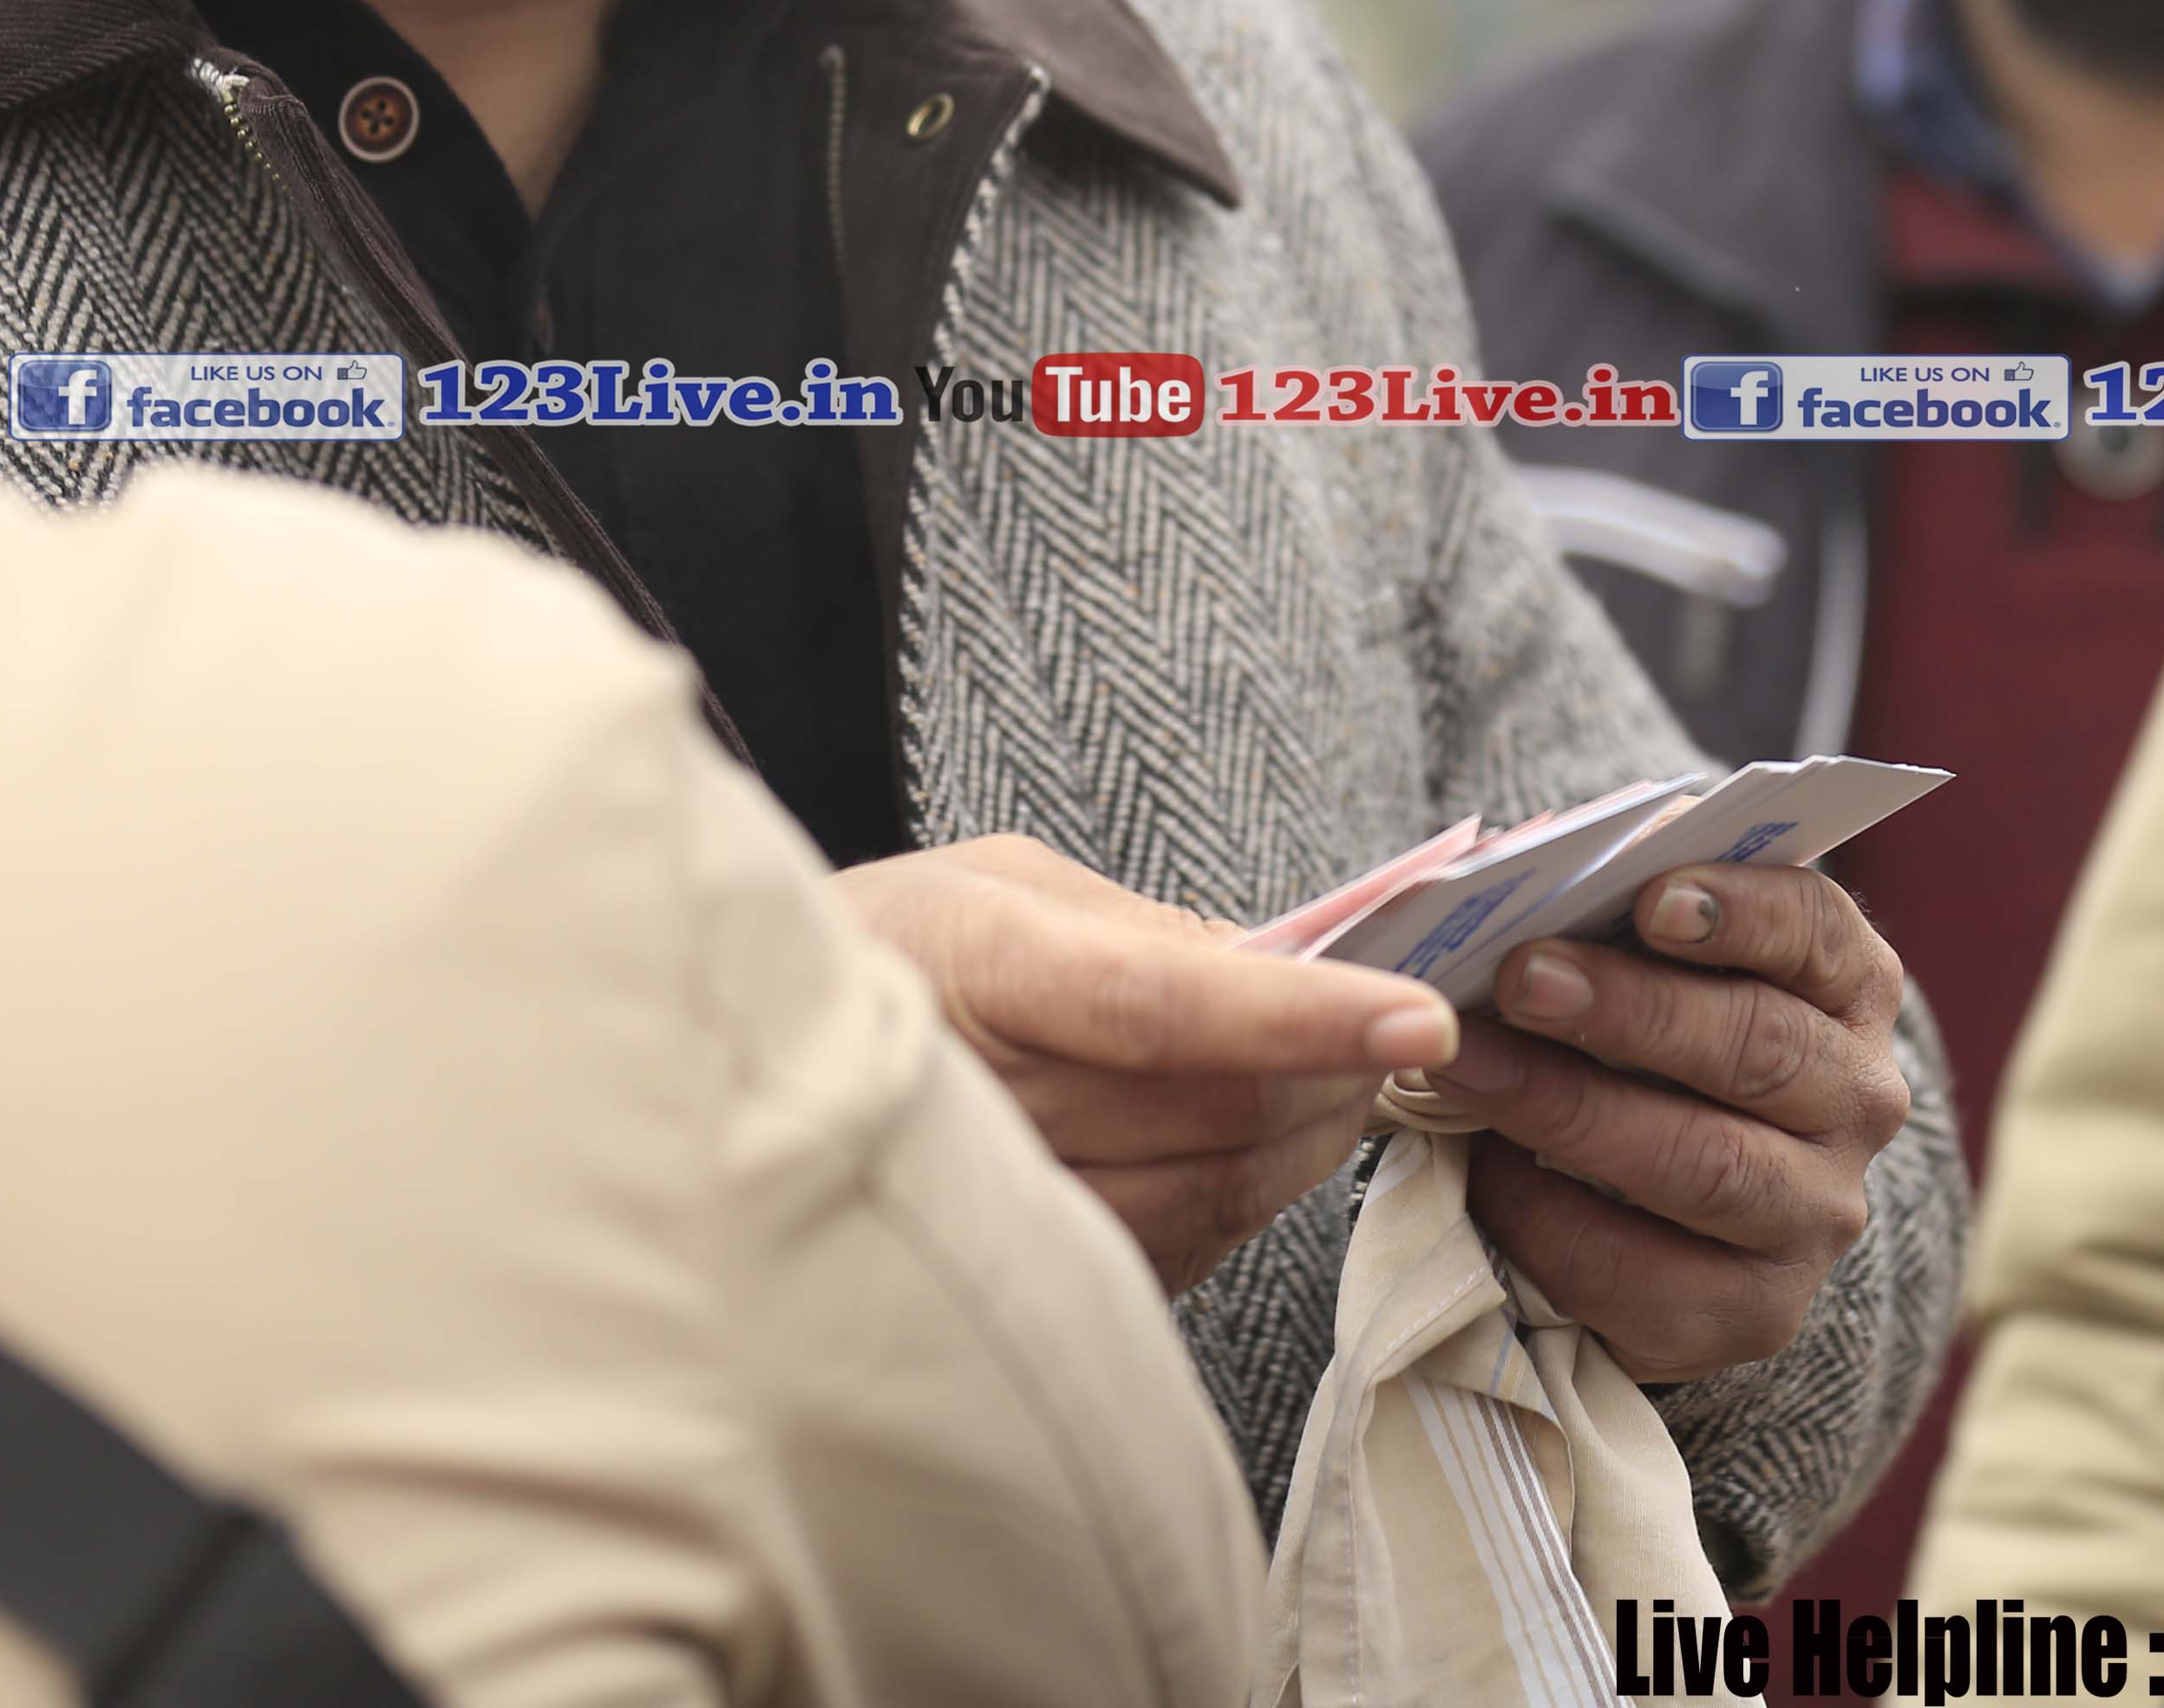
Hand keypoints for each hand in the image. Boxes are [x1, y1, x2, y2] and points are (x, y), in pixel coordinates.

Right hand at [834, 834, 1457, 1295]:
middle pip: (1214, 1112)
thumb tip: (1282, 971)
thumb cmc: (885, 952)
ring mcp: (991, 1206)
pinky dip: (1244, 1198)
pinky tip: (1237, 1146)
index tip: (1414, 1017)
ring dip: (1304, 1144)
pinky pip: (1182, 1252)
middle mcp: (972, 1095)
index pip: (1154, 1003)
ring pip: (1215, 1196)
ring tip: (1327, 1084)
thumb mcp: (995, 885)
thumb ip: (1140, 926)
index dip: (1297, 1016)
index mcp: (968, 960)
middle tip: (1388, 1031)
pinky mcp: (1022, 1278)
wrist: (749, 1069)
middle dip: (1334, 1076)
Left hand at [1422, 862, 1908, 1380]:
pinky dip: (1551, 1219)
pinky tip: (1483, 1173)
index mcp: (1845, 987)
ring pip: (1710, 1165)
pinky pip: (1649, 1275)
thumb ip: (1605, 914)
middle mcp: (1857, 1100)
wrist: (1662, 1211)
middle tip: (1520, 976)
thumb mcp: (1638, 962)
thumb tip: (1508, 867)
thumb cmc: (1634, 1040)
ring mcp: (1817, 1214)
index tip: (1652, 896)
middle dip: (1631, 1010)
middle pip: (1758, 1048)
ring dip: (1575, 1111)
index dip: (1742, 910)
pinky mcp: (1757, 1313)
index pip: (1817, 932)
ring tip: (1466, 1065)